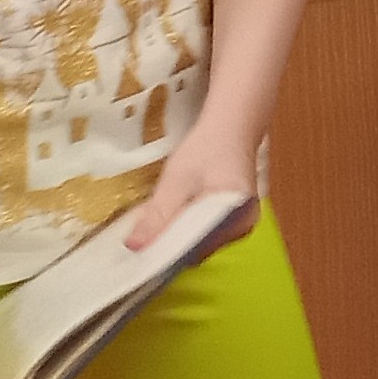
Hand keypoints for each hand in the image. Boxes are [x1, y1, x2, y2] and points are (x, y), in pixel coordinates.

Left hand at [125, 124, 257, 257]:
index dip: (164, 250)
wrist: (231, 128)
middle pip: (197, 249)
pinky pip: (203, 235)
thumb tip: (135, 247)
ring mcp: (240, 226)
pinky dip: (184, 229)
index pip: (194, 248)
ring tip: (156, 218)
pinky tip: (173, 215)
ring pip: (198, 244)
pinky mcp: (234, 222)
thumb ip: (157, 215)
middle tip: (143, 229)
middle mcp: (243, 227)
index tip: (139, 248)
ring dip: (174, 236)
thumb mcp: (176, 180)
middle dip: (168, 242)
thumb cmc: (207, 148)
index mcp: (236, 216)